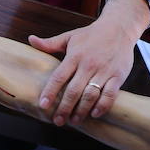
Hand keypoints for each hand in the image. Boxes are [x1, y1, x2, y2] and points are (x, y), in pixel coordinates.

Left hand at [29, 0, 149, 124]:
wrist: (119, 28)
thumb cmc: (91, 35)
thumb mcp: (70, 36)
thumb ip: (50, 43)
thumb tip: (30, 40)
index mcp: (74, 56)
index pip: (59, 77)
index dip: (50, 92)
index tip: (43, 105)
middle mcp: (88, 64)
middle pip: (73, 90)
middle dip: (64, 108)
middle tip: (58, 121)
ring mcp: (104, 71)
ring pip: (91, 95)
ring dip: (82, 110)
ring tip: (74, 120)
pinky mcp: (118, 76)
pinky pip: (110, 94)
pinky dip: (102, 106)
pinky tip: (94, 114)